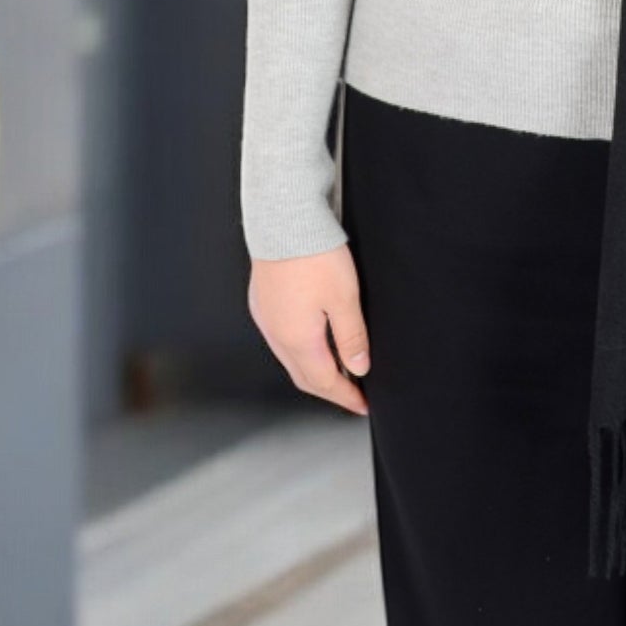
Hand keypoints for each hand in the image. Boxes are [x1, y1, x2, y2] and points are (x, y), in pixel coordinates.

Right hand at [248, 243, 372, 414]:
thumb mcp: (344, 298)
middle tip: (353, 394)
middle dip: (330, 389)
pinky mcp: (262, 303)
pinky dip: (300, 351)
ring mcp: (266, 319)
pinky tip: (314, 342)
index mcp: (297, 339)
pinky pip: (281, 340)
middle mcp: (276, 335)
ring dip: (315, 370)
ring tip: (339, 370)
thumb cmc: (314, 255)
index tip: (363, 406)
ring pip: (291, 360)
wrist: (283, 220)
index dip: (346, 397)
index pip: (325, 383)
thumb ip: (351, 337)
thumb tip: (358, 368)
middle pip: (305, 377)